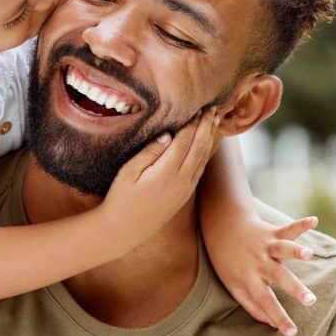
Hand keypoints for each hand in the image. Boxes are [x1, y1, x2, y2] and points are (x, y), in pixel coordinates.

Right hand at [102, 108, 218, 249]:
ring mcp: (185, 188)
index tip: (198, 106)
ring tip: (214, 121)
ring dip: (209, 138)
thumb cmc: (121, 198)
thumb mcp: (129, 172)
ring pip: (203, 158)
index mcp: (167, 172)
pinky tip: (206, 143)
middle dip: (206, 126)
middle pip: (199, 147)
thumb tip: (168, 134)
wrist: (125, 230)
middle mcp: (181, 180)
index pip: (185, 140)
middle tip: (212, 108)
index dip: (193, 123)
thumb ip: (149, 152)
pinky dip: (206, 152)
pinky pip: (200, 169)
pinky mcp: (185, 194)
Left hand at [206, 214, 318, 335]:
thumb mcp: (233, 286)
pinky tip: (314, 221)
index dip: (278, 318)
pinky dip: (301, 224)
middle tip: (310, 300)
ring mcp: (266, 246)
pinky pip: (288, 228)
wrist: (222, 228)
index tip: (292, 333)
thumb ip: (252, 305)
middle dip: (295, 288)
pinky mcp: (272, 233)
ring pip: (283, 249)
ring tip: (309, 254)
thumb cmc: (228, 262)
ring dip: (296, 251)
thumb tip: (271, 324)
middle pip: (279, 277)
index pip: (265, 302)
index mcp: (250, 278)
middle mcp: (259, 262)